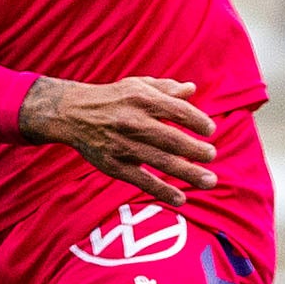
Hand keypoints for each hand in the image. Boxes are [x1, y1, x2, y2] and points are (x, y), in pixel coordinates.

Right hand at [20, 74, 216, 211]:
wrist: (72, 113)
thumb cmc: (113, 98)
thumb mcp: (137, 85)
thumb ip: (166, 88)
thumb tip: (192, 89)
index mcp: (142, 99)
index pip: (179, 111)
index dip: (198, 121)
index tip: (209, 130)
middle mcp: (133, 121)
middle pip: (173, 139)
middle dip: (197, 150)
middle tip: (211, 155)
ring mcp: (123, 145)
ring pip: (162, 162)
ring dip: (189, 173)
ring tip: (209, 180)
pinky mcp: (113, 165)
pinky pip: (142, 180)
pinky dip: (162, 191)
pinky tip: (181, 198)